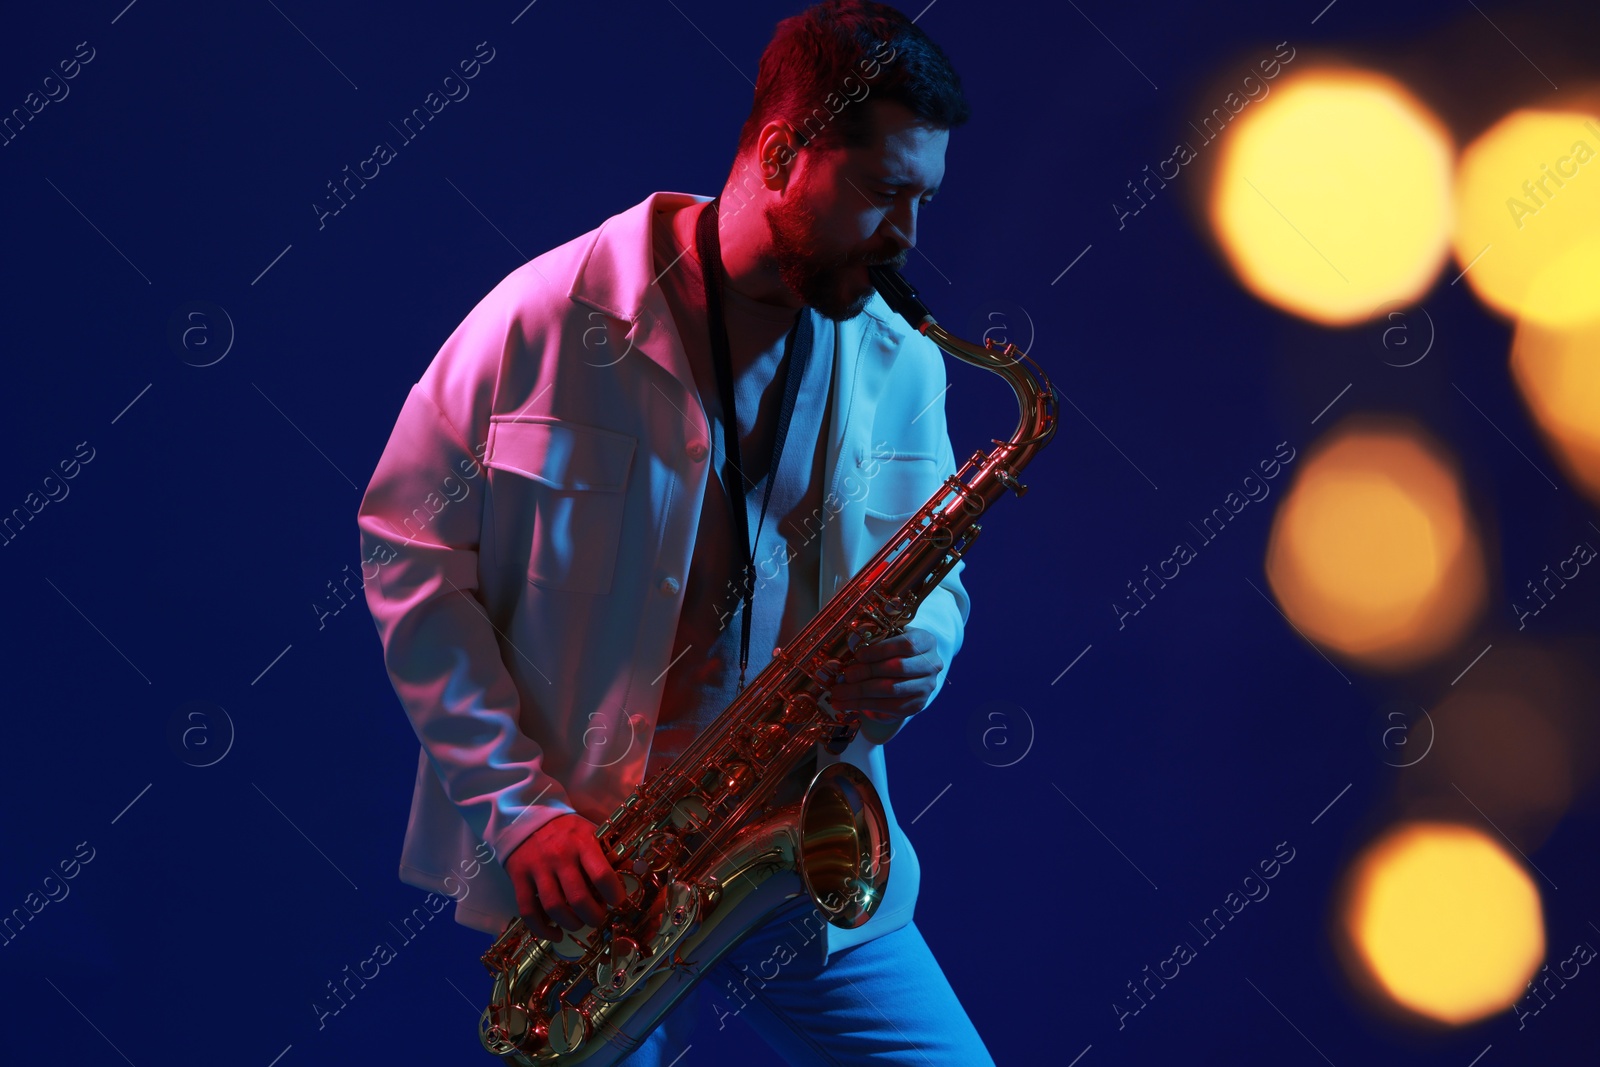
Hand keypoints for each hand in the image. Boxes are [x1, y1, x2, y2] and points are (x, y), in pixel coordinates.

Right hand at [504, 813, 626, 939]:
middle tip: (598, 917)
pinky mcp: (519, 877)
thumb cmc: (566, 830)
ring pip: (554, 907)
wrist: (527, 815)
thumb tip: (635, 870)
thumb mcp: (591, 832)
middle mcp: (560, 856)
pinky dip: (543, 929)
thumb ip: (610, 852)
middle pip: (579, 898)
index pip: (602, 875)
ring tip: (579, 923)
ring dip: (572, 923)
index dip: (614, 895)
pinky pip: (528, 911)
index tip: (618, 902)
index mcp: (582, 842)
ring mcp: (537, 868)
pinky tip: (556, 934)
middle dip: (594, 916)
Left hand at [822, 626, 942, 727]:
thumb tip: (847, 654)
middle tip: (845, 676)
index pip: (906, 644)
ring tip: (839, 693)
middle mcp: (932, 665)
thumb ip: (875, 642)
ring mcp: (926, 687)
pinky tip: (848, 704)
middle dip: (867, 672)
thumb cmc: (895, 650)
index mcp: (926, 642)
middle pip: (898, 668)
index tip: (858, 655)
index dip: (880, 650)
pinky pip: (890, 708)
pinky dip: (865, 706)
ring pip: (892, 690)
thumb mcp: (890, 638)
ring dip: (861, 693)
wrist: (911, 670)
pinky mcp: (916, 705)